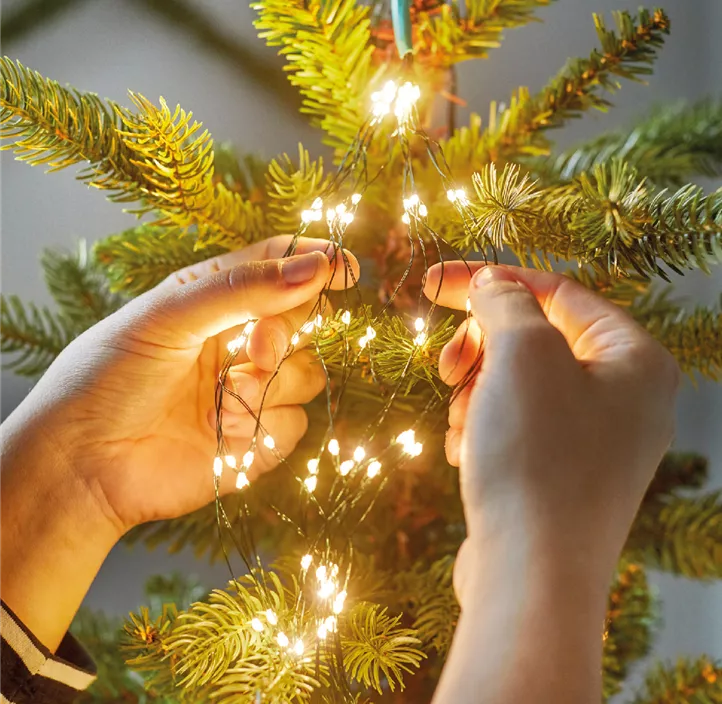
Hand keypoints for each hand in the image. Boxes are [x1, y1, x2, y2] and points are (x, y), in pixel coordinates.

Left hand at [0, 235, 357, 648]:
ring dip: (272, 387)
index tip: (346, 269)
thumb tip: (317, 266)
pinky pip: (296, 424)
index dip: (317, 262)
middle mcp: (239, 342)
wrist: (83, 465)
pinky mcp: (257, 440)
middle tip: (254, 349)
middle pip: (306, 321)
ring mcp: (251, 392)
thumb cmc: (110, 376)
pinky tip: (220, 434)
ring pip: (310, 375)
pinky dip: (264, 428)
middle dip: (286, 334)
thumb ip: (244, 288)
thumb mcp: (170, 315)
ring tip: (223, 401)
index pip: (281, 266)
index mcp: (216, 299)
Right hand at [426, 264, 678, 703]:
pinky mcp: (560, 476)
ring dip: (476, 396)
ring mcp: (593, 443)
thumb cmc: (537, 455)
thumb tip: (491, 285)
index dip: (494, 280)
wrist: (530, 575)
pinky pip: (513, 428)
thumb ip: (504, 302)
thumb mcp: (521, 354)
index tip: (437, 282)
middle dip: (482, 350)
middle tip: (448, 367)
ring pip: (515, 387)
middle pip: (536, 342)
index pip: (558, 293)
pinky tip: (470, 458)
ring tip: (465, 427)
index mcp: (636, 361)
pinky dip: (483, 431)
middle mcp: (624, 400)